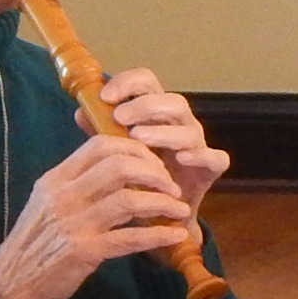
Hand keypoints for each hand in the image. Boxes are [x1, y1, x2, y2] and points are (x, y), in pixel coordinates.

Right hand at [0, 136, 196, 298]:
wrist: (7, 289)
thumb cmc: (33, 247)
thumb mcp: (47, 206)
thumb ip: (77, 186)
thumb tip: (116, 168)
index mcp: (55, 180)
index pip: (100, 146)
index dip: (136, 149)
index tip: (155, 164)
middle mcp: (63, 196)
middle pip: (119, 166)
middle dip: (155, 173)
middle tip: (172, 187)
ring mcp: (72, 223)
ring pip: (129, 199)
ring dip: (162, 203)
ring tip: (180, 210)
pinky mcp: (82, 252)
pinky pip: (129, 237)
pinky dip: (158, 235)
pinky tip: (176, 236)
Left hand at [97, 69, 228, 210]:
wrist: (160, 215)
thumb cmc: (138, 176)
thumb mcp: (116, 150)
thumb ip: (102, 130)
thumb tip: (81, 111)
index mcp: (156, 113)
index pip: (148, 83)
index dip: (128, 83)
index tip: (105, 96)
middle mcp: (180, 124)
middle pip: (173, 101)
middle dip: (145, 106)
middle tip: (120, 117)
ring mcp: (197, 145)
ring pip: (190, 129)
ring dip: (163, 131)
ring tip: (138, 138)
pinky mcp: (210, 169)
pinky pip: (216, 158)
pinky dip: (200, 155)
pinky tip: (181, 158)